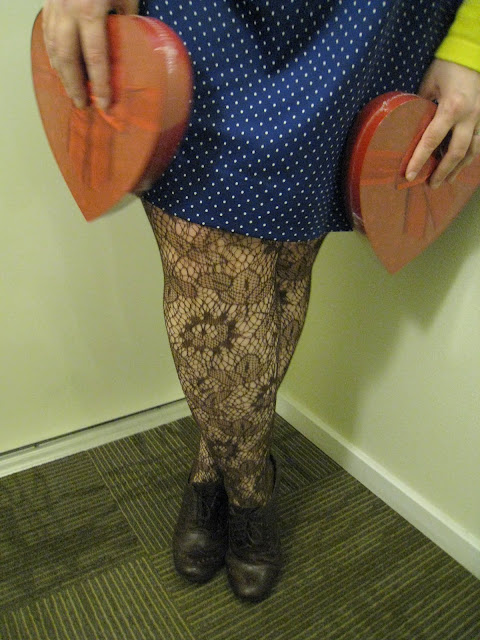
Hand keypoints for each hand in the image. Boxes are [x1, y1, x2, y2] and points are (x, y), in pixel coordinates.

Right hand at [42, 0, 138, 110]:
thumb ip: (127, 18)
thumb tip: (133, 46)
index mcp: (90, 10)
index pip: (95, 56)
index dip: (100, 83)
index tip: (105, 103)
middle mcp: (67, 11)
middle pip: (68, 59)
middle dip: (75, 85)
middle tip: (84, 106)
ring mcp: (54, 7)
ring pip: (53, 48)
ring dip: (62, 74)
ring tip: (72, 92)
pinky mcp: (47, 2)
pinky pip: (47, 34)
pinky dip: (52, 54)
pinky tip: (59, 68)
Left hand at [405, 59, 479, 188]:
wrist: (473, 52)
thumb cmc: (448, 65)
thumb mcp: (429, 84)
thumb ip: (421, 106)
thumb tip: (409, 125)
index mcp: (452, 107)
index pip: (432, 140)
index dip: (419, 160)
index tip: (409, 175)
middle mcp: (469, 116)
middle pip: (455, 152)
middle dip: (442, 171)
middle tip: (429, 185)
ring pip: (471, 151)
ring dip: (458, 168)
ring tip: (446, 181)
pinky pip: (478, 142)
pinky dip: (469, 156)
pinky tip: (460, 165)